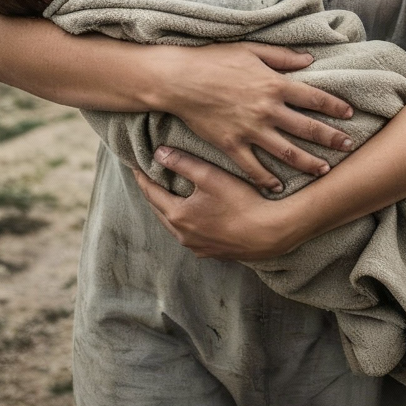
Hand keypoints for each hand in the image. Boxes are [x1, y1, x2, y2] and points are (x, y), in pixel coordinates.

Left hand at [131, 147, 299, 260]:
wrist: (270, 233)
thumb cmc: (241, 202)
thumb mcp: (210, 176)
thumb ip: (182, 162)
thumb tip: (158, 152)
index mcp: (178, 215)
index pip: (151, 193)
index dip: (143, 177)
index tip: (136, 166)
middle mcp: (183, 235)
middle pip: (161, 212)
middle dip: (154, 195)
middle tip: (150, 180)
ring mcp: (198, 247)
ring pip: (176, 226)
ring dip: (171, 211)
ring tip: (171, 197)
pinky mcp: (214, 253)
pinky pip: (193, 237)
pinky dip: (189, 224)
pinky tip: (197, 218)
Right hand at [162, 42, 354, 191]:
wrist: (179, 79)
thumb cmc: (214, 60)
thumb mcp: (251, 50)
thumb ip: (282, 56)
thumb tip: (309, 59)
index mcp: (274, 84)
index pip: (314, 97)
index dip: (335, 106)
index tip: (350, 114)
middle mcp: (267, 109)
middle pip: (307, 128)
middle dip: (331, 138)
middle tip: (349, 146)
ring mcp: (249, 130)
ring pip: (286, 151)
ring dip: (307, 162)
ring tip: (324, 170)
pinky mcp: (230, 144)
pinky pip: (253, 167)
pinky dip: (267, 178)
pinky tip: (278, 186)